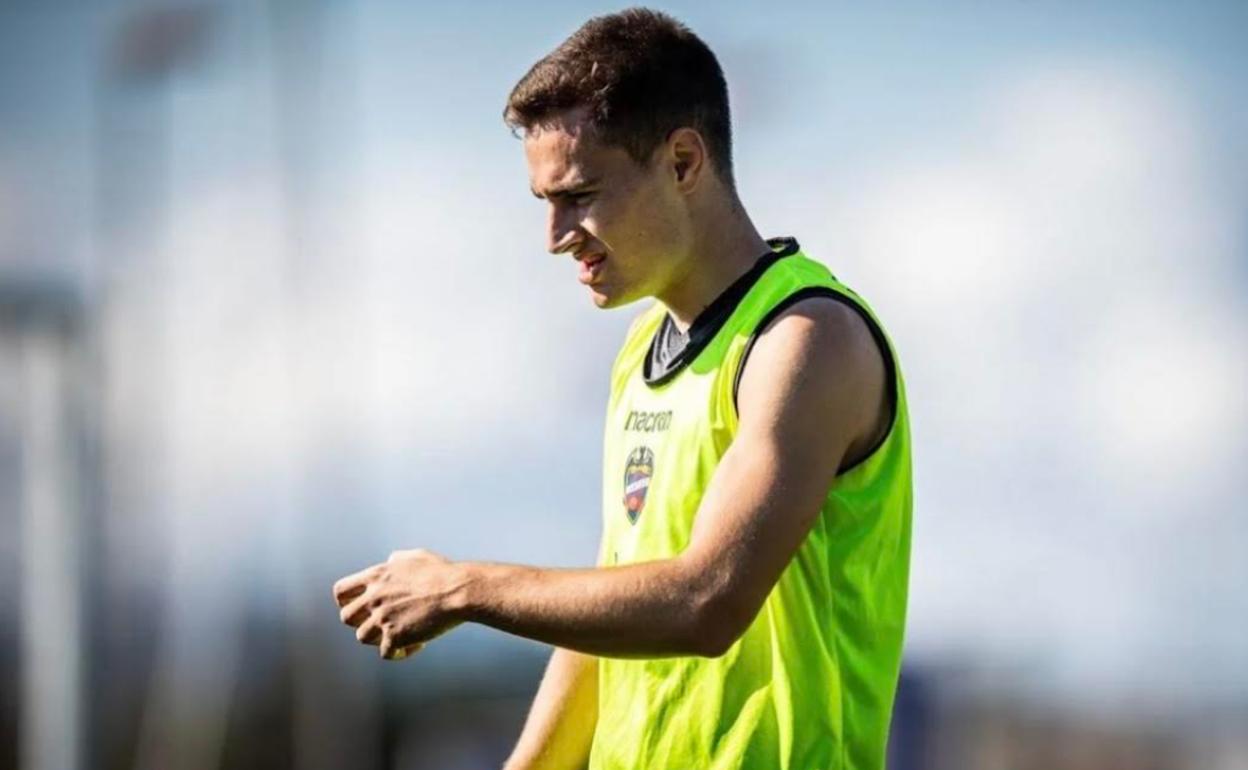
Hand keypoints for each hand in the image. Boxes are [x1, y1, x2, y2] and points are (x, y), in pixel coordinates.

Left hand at [333, 548, 466, 659]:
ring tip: (400, 634)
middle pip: (347, 617)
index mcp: (376, 576)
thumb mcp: (415, 556)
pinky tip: (416, 645)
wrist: (457, 590)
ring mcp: (383, 618)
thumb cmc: (441, 572)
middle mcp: (374, 597)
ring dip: (379, 638)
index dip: (347, 601)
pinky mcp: (395, 636)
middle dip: (362, 621)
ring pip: (362, 637)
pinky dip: (399, 652)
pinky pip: (386, 653)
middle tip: (382, 622)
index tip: (361, 606)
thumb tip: (390, 560)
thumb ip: (397, 559)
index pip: (341, 591)